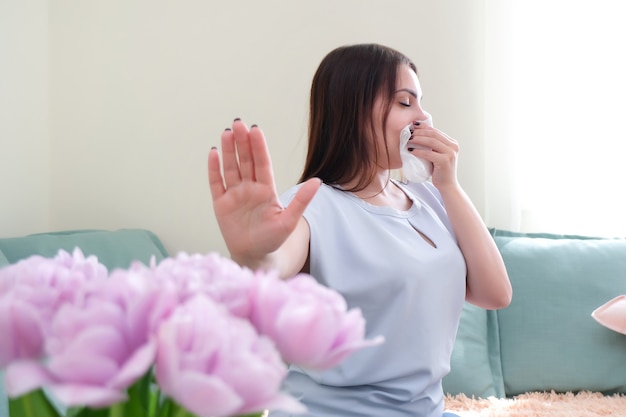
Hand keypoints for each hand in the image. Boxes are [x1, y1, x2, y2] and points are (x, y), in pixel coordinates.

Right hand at [208, 119, 319, 267]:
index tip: (255, 130)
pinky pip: (216, 183)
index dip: (258, 147)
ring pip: (231, 168)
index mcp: (266, 190)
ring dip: (228, 151)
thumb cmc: (273, 239)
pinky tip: (213, 153)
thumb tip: (318, 182)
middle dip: (242, 142)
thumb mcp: (289, 221)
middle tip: (238, 123)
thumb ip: (301, 201)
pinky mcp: (221, 204)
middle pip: (245, 161)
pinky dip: (214, 169)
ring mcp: (234, 194)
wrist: (255, 256)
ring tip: (226, 132)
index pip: (262, 164)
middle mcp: (250, 188)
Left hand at [409, 124, 459, 189]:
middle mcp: (453, 146)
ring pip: (431, 142)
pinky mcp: (445, 161)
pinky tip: (411, 151)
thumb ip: (433, 146)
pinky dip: (419, 151)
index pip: (436, 131)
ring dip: (418, 140)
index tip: (413, 126)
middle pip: (433, 134)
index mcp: (452, 143)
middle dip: (419, 132)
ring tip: (408, 140)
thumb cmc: (440, 171)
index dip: (423, 127)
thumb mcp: (438, 155)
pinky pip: (429, 153)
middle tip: (409, 133)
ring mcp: (450, 153)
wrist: (447, 185)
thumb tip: (418, 135)